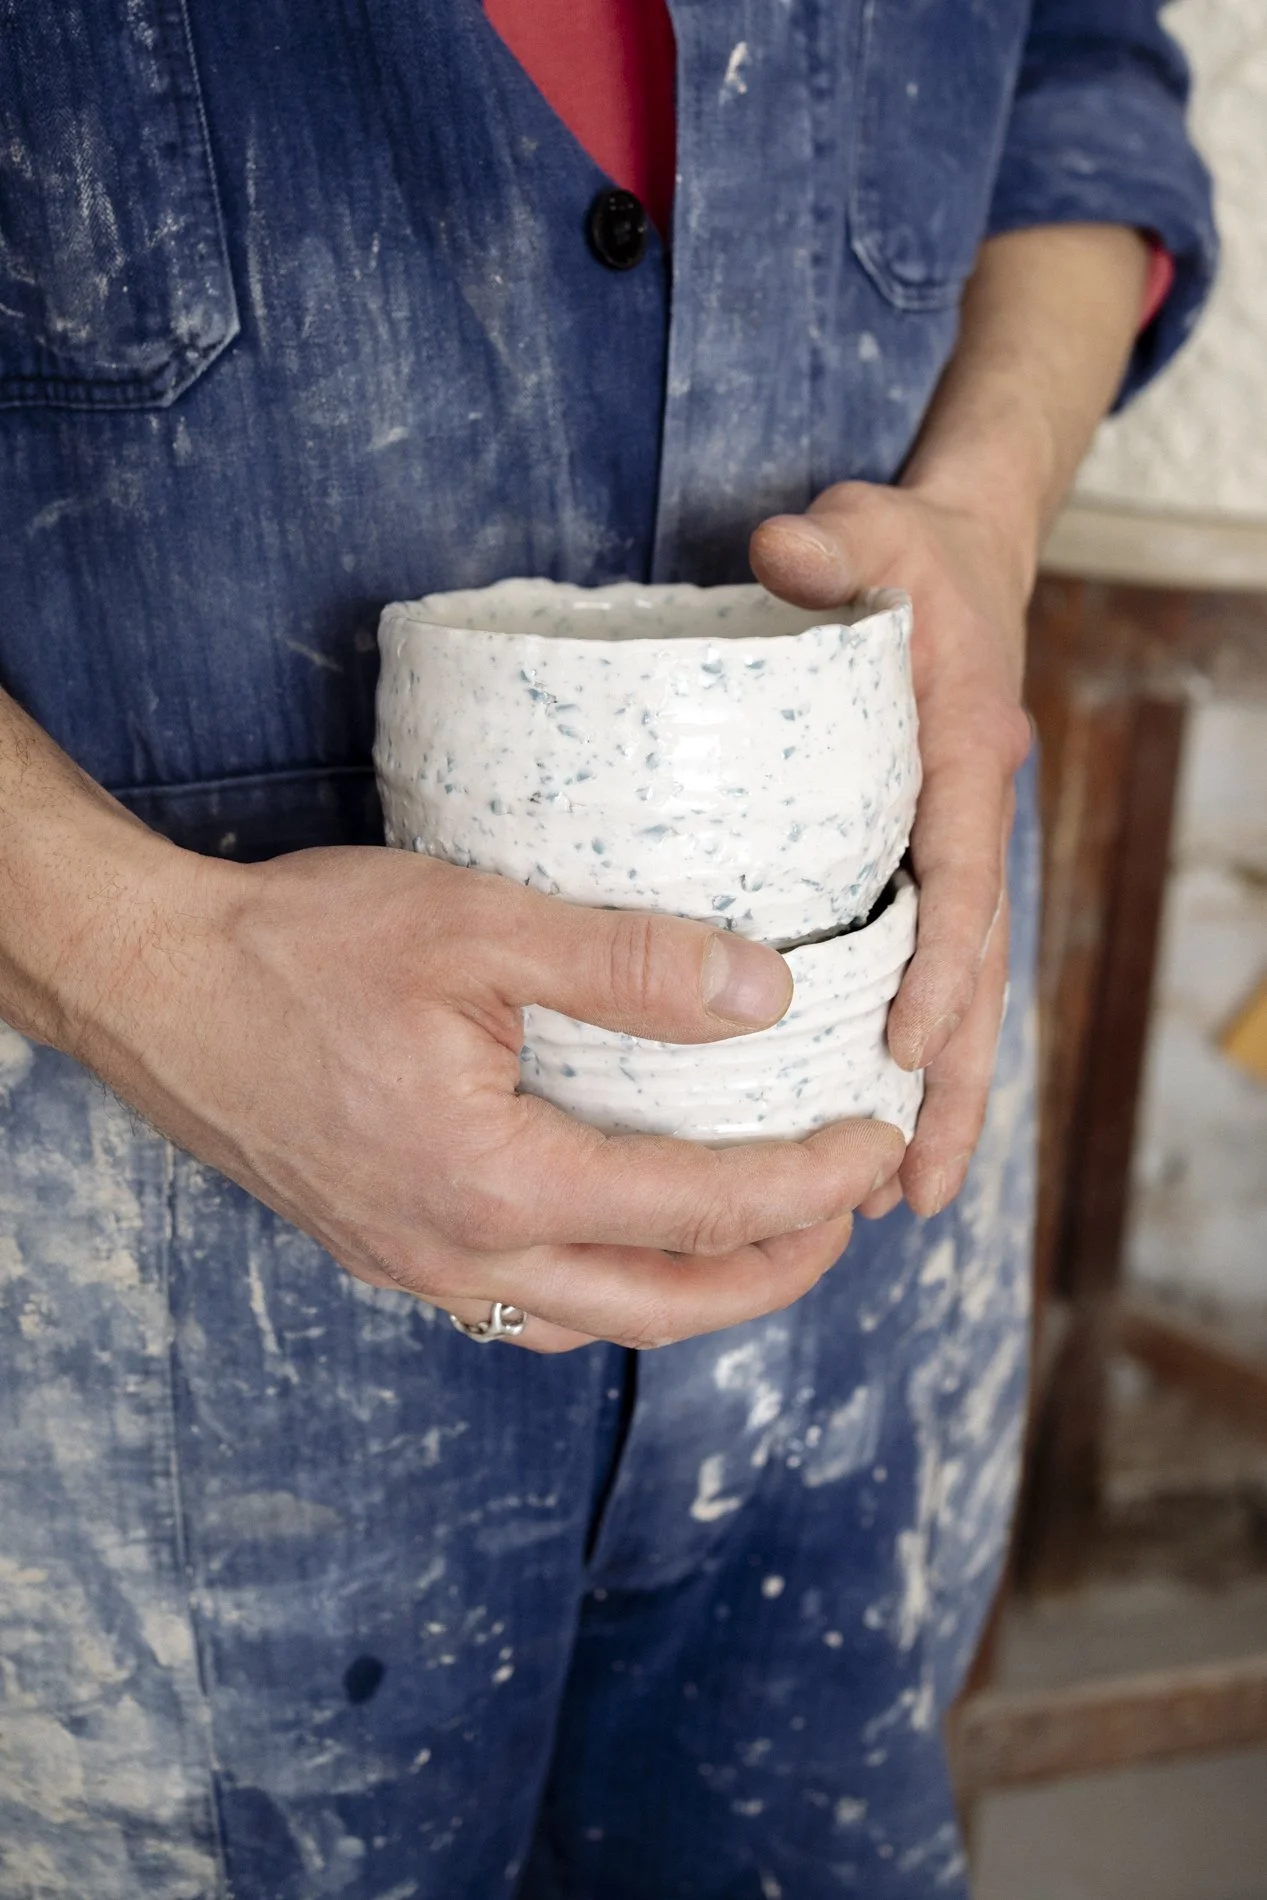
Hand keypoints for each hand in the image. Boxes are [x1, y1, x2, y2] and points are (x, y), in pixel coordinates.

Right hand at [72, 844, 904, 1350]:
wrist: (155, 988)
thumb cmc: (299, 946)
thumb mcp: (474, 924)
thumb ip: (626, 965)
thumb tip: (764, 996)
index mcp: (497, 1183)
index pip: (702, 1209)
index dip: (811, 1184)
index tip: (880, 1145)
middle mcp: (461, 1255)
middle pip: (665, 1304)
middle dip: (778, 1269)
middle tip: (853, 1212)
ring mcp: (417, 1266)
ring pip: (596, 1322)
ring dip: (697, 1291)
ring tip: (765, 1233)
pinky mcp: (387, 1249)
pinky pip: (526, 1306)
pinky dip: (608, 1287)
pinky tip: (627, 1236)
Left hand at [751, 480, 1031, 1218]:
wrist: (954, 561)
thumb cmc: (906, 555)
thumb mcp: (870, 528)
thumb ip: (832, 541)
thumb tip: (779, 549)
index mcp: (966, 758)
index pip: (962, 876)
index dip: (940, 968)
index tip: (905, 1052)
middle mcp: (969, 824)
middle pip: (976, 975)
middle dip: (951, 1084)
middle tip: (913, 1191)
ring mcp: (948, 856)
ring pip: (959, 994)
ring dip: (940, 1097)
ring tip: (903, 1200)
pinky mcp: (917, 868)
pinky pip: (923, 970)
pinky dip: (913, 1050)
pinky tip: (874, 1118)